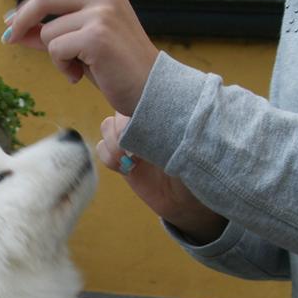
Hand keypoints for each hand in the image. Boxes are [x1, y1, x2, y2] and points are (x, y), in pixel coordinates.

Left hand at [3, 0, 158, 114]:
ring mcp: (101, 14)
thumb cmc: (115, 68)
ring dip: (56, 57)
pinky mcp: (96, 37)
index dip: (28, 7)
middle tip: (9, 40)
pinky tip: (79, 75)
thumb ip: (55, 33)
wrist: (148, 89)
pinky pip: (56, 50)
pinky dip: (62, 67)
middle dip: (22, 20)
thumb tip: (19, 31)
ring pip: (49, 33)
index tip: (10, 23)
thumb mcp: (81, 45)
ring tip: (78, 68)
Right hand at [96, 114, 226, 243]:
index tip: (141, 128)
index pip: (140, 96)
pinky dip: (110, 159)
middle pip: (118, 110)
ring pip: (106, 127)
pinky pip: (101, 149)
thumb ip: (172, 131)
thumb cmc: (196, 170)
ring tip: (131, 160)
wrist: (188, 201)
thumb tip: (155, 119)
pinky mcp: (120, 159)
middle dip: (122, 128)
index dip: (134, 111)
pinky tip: (127, 169)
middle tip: (136, 149)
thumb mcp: (188, 147)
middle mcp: (146, 122)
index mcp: (164, 112)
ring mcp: (131, 140)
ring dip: (115, 144)